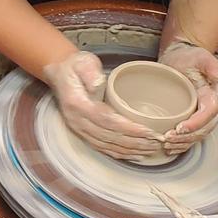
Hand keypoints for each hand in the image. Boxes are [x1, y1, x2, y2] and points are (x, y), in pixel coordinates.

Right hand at [43, 51, 161, 160]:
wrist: (59, 72)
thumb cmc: (75, 66)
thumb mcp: (82, 62)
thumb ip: (90, 72)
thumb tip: (98, 85)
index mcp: (77, 104)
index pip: (107, 121)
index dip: (130, 129)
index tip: (150, 131)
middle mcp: (77, 121)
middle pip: (110, 137)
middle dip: (135, 142)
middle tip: (157, 142)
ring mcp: (78, 129)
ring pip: (107, 145)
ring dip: (130, 150)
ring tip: (151, 150)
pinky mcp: (82, 132)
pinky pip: (102, 147)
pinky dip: (119, 153)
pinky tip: (134, 155)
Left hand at [158, 39, 217, 155]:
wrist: (180, 57)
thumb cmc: (189, 57)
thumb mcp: (200, 56)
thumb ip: (210, 65)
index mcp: (215, 95)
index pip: (209, 113)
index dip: (196, 123)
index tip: (180, 128)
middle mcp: (212, 108)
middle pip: (204, 129)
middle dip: (187, 137)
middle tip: (167, 139)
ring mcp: (202, 116)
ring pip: (198, 136)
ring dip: (183, 144)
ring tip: (167, 145)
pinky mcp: (192, 119)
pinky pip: (191, 136)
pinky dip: (181, 144)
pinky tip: (169, 148)